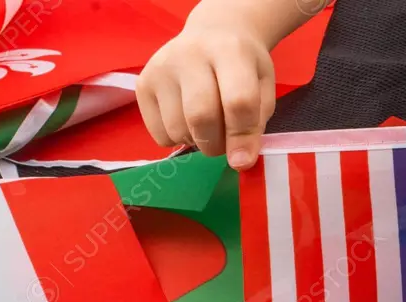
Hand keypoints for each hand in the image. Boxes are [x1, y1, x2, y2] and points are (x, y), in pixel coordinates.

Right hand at [136, 15, 275, 169]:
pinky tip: (186, 120)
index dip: (242, 137)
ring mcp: (161, 68)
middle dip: (216, 144)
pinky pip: (159, 133)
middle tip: (224, 143)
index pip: (237, 101)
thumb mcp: (262, 88)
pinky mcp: (142, 83)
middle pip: (201, 116)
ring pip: (177, 129)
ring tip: (207, 126)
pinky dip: (176, 139)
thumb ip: (256, 124)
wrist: (213, 35)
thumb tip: (239, 162)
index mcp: (230, 51)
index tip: (243, 160)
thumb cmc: (243, 67)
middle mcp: (190, 54)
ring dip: (197, 142)